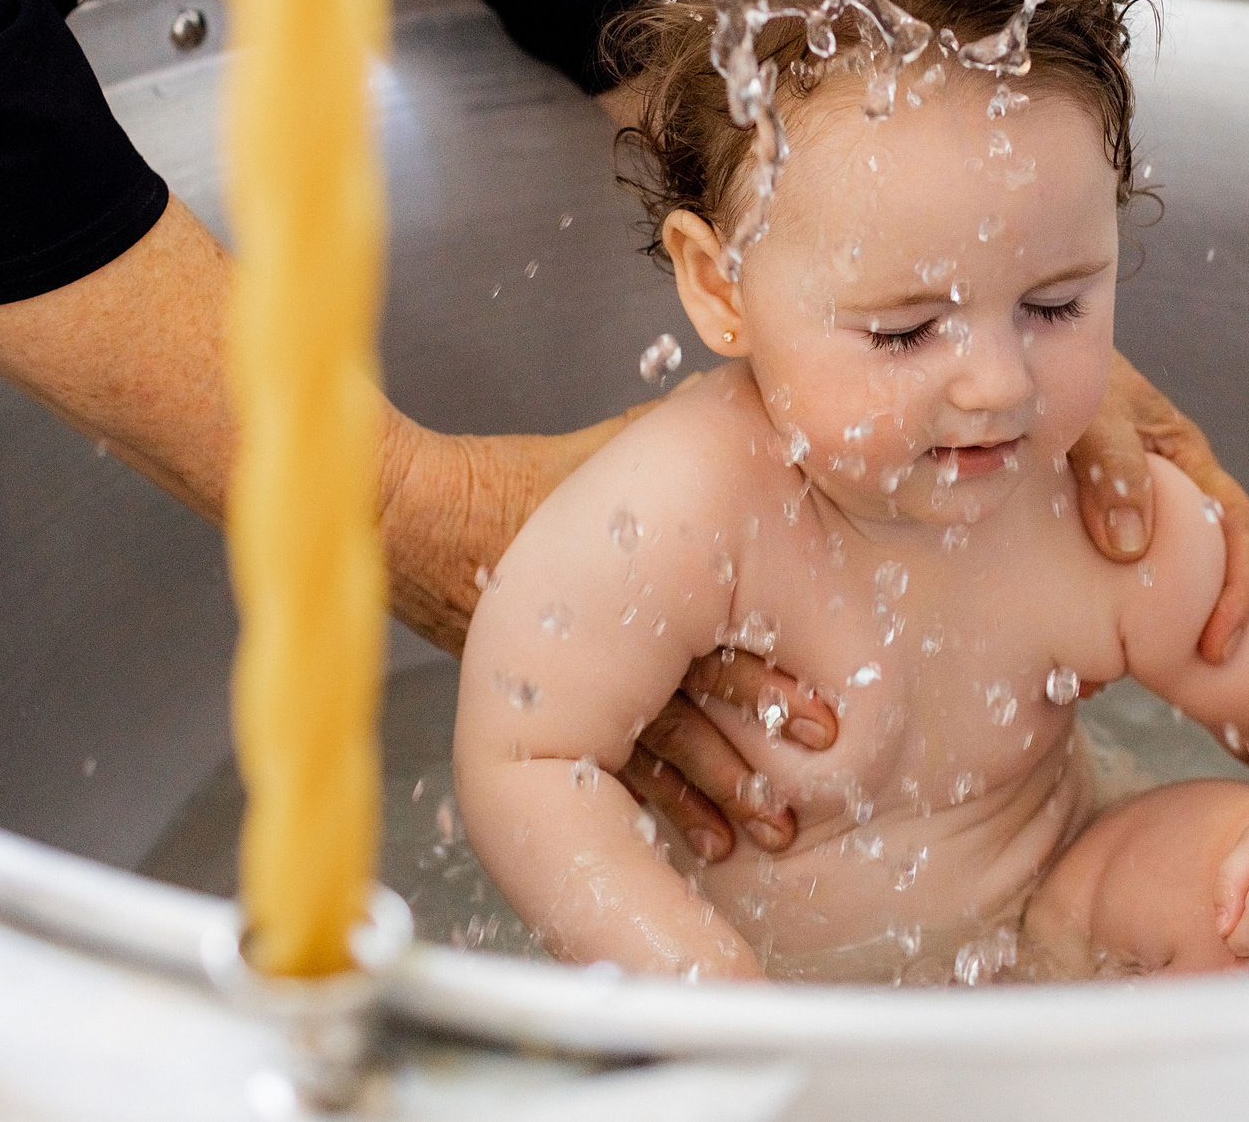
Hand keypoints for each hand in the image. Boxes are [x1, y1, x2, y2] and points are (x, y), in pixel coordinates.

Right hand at [379, 399, 840, 861]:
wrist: (427, 517)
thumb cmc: (536, 476)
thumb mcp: (625, 445)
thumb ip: (696, 437)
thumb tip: (777, 410)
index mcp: (641, 584)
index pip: (714, 646)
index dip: (767, 689)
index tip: (821, 725)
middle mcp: (613, 641)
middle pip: (689, 715)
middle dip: (747, 764)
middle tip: (795, 808)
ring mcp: (579, 678)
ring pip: (654, 753)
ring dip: (709, 796)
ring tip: (761, 836)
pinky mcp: (554, 703)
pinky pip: (610, 766)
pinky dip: (657, 802)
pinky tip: (704, 839)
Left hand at [1071, 352, 1248, 662]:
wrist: (1024, 358)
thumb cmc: (1066, 376)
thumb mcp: (1094, 413)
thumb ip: (1113, 463)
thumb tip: (1131, 547)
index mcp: (1189, 460)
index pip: (1241, 529)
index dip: (1239, 591)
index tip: (1215, 647)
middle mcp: (1172, 490)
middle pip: (1209, 567)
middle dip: (1204, 626)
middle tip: (1180, 679)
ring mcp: (1134, 508)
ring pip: (1158, 581)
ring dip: (1144, 630)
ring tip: (1106, 678)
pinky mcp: (1093, 522)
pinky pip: (1107, 578)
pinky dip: (1097, 614)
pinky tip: (1068, 644)